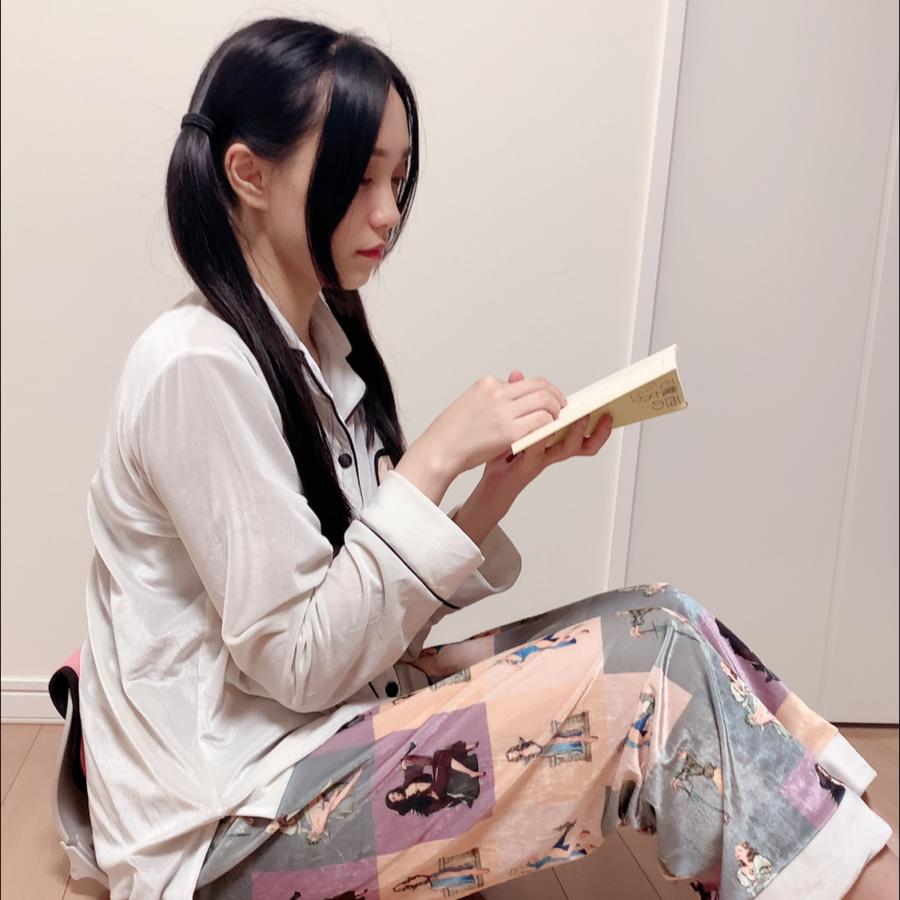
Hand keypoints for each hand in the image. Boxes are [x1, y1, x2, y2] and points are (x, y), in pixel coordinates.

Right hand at [421, 371, 567, 477]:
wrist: (439, 450)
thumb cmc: (451, 433)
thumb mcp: (471, 402)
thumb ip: (493, 396)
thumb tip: (511, 390)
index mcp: (487, 384)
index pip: (524, 381)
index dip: (541, 390)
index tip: (547, 398)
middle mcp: (497, 393)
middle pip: (540, 386)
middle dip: (555, 396)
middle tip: (561, 406)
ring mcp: (504, 412)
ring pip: (545, 402)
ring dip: (555, 410)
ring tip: (556, 420)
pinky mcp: (510, 432)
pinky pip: (541, 422)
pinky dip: (549, 425)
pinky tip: (548, 431)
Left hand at [478, 370, 612, 507]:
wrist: (487, 478)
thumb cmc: (500, 451)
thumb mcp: (508, 420)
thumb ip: (516, 399)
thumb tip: (517, 374)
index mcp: (553, 437)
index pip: (581, 429)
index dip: (597, 422)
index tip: (608, 407)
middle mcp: (552, 450)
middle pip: (584, 443)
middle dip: (597, 431)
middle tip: (604, 416)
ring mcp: (541, 459)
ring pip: (565, 449)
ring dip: (575, 433)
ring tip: (580, 420)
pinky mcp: (526, 466)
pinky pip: (537, 455)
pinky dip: (540, 443)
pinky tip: (540, 434)